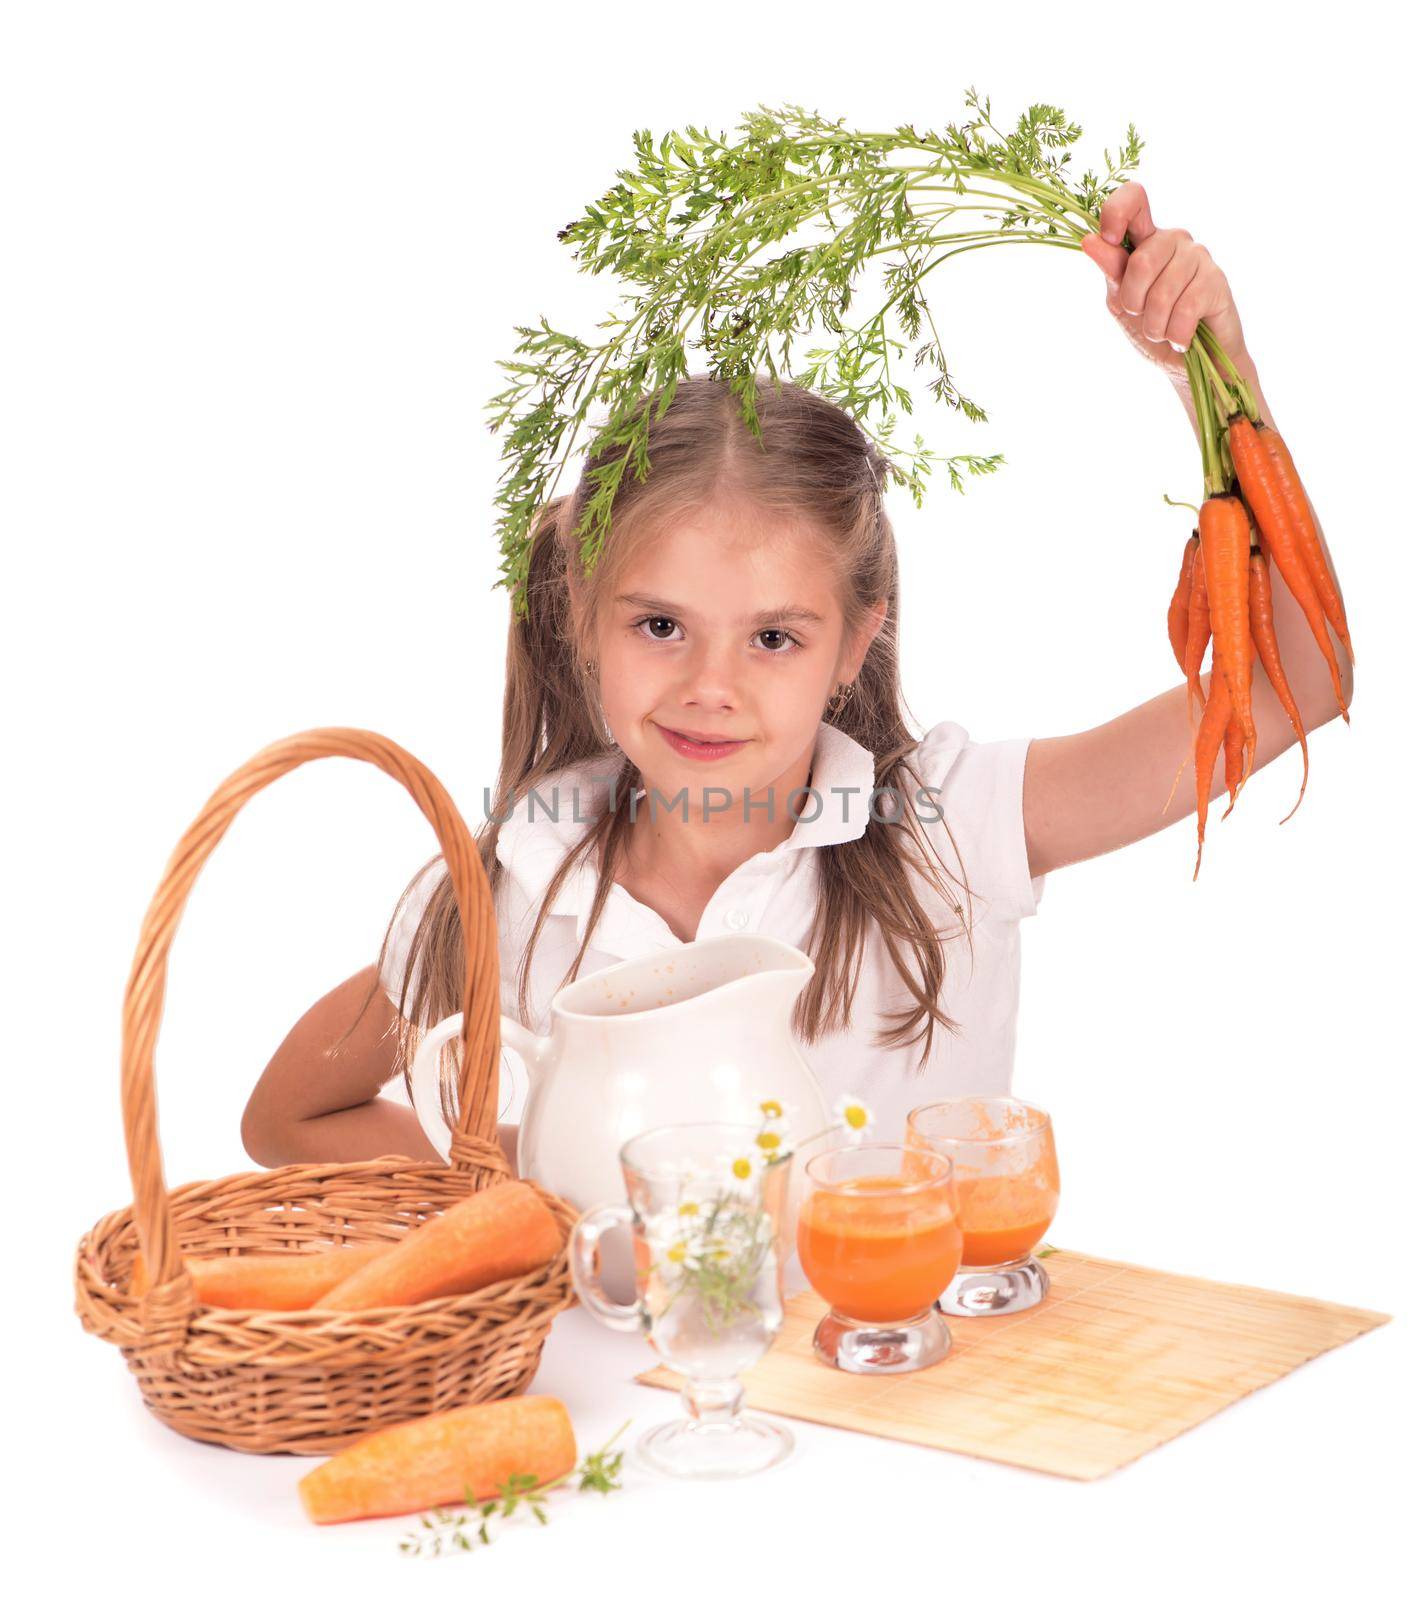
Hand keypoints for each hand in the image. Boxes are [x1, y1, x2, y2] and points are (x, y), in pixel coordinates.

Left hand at [1079, 181, 1248, 383]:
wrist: (1188, 364)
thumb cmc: (1153, 329)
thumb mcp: (1122, 303)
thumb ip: (1111, 271)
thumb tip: (1089, 240)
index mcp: (1145, 240)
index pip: (1133, 199)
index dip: (1116, 212)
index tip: (1110, 239)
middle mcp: (1173, 240)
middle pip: (1142, 262)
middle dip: (1134, 303)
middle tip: (1143, 316)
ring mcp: (1198, 257)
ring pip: (1162, 292)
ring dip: (1155, 325)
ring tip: (1164, 330)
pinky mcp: (1217, 281)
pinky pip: (1185, 309)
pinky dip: (1176, 334)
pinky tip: (1182, 338)